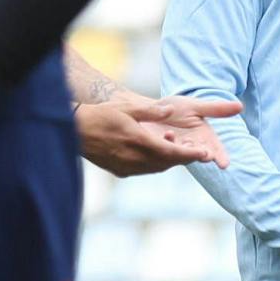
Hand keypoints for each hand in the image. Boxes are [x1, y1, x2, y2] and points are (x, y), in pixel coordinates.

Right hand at [77, 93, 241, 175]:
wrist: (74, 132)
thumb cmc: (101, 116)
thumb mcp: (127, 109)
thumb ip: (151, 111)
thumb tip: (171, 110)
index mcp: (139, 143)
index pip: (172, 152)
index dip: (190, 154)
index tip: (205, 154)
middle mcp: (135, 159)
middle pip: (167, 162)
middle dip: (183, 157)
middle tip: (197, 151)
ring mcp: (127, 168)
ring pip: (157, 168)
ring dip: (169, 160)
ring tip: (178, 148)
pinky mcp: (120, 171)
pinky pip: (145, 170)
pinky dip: (156, 163)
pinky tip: (158, 154)